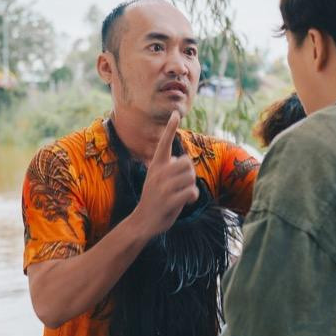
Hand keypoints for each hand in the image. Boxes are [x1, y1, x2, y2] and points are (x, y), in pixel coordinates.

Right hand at [131, 111, 198, 236]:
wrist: (142, 222)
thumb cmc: (154, 200)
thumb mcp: (157, 180)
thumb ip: (169, 169)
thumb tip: (183, 161)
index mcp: (155, 166)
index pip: (164, 143)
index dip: (170, 128)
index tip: (175, 113)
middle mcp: (158, 174)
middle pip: (187, 162)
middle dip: (190, 173)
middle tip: (184, 184)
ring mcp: (163, 187)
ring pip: (191, 177)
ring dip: (192, 186)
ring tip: (183, 193)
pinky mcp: (169, 200)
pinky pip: (192, 191)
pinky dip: (193, 196)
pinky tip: (187, 201)